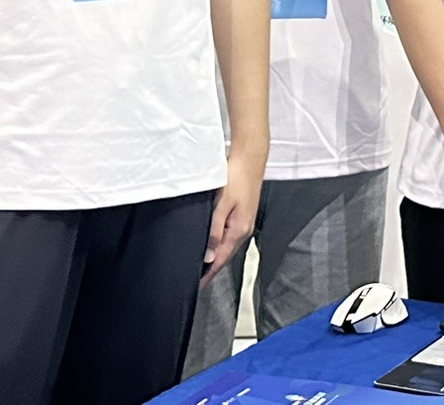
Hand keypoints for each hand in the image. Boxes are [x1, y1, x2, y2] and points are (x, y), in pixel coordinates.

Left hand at [203, 150, 262, 285]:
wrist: (250, 157)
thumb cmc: (236, 177)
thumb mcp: (221, 204)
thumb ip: (214, 231)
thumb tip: (208, 257)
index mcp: (238, 230)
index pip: (220, 261)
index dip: (207, 275)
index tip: (194, 287)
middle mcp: (243, 230)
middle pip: (224, 256)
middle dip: (209, 269)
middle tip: (192, 279)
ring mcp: (244, 222)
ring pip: (226, 246)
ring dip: (213, 257)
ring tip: (198, 266)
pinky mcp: (242, 215)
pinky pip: (229, 236)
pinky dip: (218, 244)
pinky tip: (210, 244)